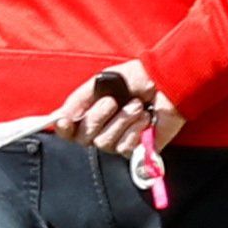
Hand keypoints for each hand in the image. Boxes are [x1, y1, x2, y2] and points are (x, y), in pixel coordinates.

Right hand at [33, 63, 172, 157]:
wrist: (167, 84)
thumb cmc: (136, 80)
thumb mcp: (101, 81)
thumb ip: (79, 99)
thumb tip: (60, 117)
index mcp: (90, 111)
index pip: (67, 130)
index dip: (64, 129)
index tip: (66, 122)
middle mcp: (101, 129)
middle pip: (83, 138)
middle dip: (98, 117)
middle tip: (113, 102)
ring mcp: (118, 139)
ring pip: (104, 142)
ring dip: (121, 121)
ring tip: (137, 106)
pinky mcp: (137, 148)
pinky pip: (124, 148)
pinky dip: (135, 130)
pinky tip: (145, 118)